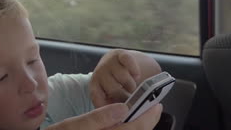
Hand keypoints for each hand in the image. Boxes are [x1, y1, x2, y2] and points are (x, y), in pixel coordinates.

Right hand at [44, 103, 162, 129]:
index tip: (157, 103)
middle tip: (154, 107)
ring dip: (138, 127)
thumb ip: (98, 118)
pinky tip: (125, 123)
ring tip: (142, 114)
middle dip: (147, 122)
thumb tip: (122, 108)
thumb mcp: (72, 126)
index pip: (134, 128)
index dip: (148, 117)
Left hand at [90, 49, 161, 107]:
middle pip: (114, 90)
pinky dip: (135, 71)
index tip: (121, 112)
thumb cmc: (116, 84)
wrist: (119, 62)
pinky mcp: (120, 54)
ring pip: (123, 78)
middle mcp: (99, 73)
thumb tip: (120, 117)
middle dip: (125, 97)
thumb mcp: (111, 96)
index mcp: (94, 86)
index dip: (110, 107)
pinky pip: (129, 62)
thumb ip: (112, 106)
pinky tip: (136, 76)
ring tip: (133, 88)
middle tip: (132, 100)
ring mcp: (109, 63)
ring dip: (131, 85)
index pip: (98, 99)